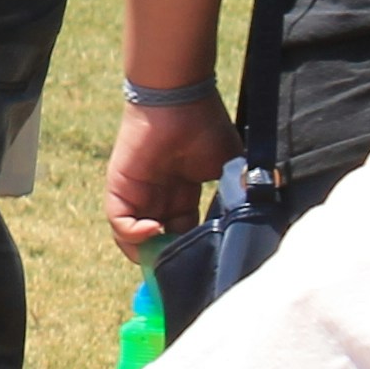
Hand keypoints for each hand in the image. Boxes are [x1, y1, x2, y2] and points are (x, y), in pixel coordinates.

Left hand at [105, 96, 236, 256]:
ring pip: (133, 238)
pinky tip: (154, 231)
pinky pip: (119, 221)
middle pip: (158, 242)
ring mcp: (137, 192)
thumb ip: (237, 195)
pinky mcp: (119, 185)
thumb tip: (250, 225)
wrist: (181, 99)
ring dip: (149, 252)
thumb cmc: (207, 127)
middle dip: (169, 260)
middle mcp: (158, 196)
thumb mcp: (229, 169)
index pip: (182, 235)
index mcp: (182, 195)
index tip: (203, 263)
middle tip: (182, 269)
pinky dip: (133, 235)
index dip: (190, 252)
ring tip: (167, 254)